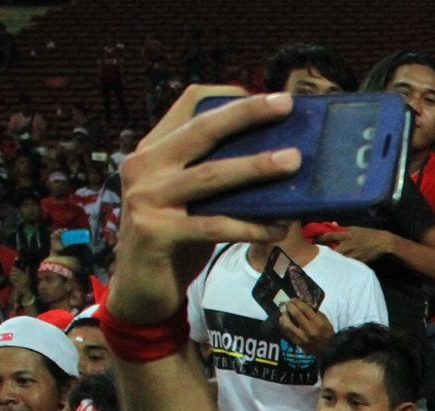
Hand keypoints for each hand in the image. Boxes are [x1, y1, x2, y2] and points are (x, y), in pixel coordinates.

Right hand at [111, 87, 296, 324]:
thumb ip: (218, 175)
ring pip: (211, 175)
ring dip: (256, 168)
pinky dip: (251, 226)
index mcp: (153, 149)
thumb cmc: (177, 238)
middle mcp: (144, 166)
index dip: (228, 97)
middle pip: (201, 130)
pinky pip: (215, 225)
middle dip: (246, 115)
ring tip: (294, 161)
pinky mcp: (156, 232)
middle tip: (285, 105)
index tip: (267, 98)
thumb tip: (282, 159)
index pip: (187, 104)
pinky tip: (280, 228)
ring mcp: (147, 198)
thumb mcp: (193, 198)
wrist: (141, 289)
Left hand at [278, 299, 334, 352]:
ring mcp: (302, 337)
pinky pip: (286, 332)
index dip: (297, 302)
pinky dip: (283, 324)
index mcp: (318, 323)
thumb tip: (303, 304)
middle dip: (289, 306)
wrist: (328, 350)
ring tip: (284, 312)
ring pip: (287, 324)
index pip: (304, 309)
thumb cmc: (327, 333)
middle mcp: (309, 330)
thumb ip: (315, 312)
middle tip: (288, 303)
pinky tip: (283, 320)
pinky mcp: (297, 342)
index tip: (293, 299)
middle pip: (295, 314)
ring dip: (284, 315)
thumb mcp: (325, 321)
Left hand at [315, 225, 396, 262]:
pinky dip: (342, 265)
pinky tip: (338, 266)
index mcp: (347, 235)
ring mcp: (353, 254)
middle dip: (324, 253)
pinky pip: (348, 264)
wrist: (382, 242)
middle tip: (317, 254)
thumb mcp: (355, 228)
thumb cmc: (368, 234)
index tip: (313, 241)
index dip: (319, 239)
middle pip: (332, 250)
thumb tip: (333, 224)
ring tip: (325, 261)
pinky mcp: (358, 261)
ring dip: (332, 260)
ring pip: (339, 259)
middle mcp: (348, 245)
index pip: (329, 236)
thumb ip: (343, 228)